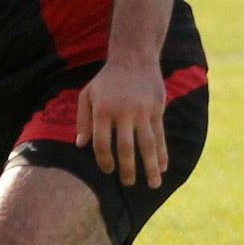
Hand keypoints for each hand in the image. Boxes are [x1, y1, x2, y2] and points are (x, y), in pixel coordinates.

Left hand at [76, 57, 167, 187]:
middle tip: (127, 183)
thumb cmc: (106, 81)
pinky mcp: (157, 110)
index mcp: (102, 111)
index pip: (102, 143)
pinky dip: (162, 153)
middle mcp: (123, 113)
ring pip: (147, 145)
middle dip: (127, 169)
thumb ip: (82, 120)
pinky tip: (163, 167)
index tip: (107, 170)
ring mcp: (142, 112)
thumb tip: (80, 145)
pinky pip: (160, 136)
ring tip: (153, 184)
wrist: (133, 60)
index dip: (104, 160)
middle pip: (126, 147)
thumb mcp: (87, 95)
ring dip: (151, 167)